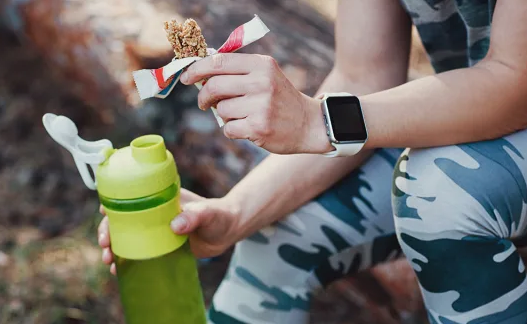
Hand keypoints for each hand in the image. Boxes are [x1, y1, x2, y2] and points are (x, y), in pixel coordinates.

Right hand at [98, 188, 242, 273]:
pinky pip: (138, 253)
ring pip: (127, 238)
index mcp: (160, 199)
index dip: (114, 205)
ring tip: (109, 262)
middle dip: (108, 231)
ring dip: (114, 248)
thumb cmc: (218, 215)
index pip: (131, 198)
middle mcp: (153, 214)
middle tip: (105, 246)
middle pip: (122, 220)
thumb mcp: (207, 214)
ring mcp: (155, 231)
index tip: (105, 214)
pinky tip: (118, 271)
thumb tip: (175, 225)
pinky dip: (126, 261)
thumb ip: (194, 216)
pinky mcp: (160, 247)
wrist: (228, 231)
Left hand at [180, 53, 332, 153]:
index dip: (197, 69)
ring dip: (224, 116)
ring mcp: (261, 105)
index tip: (187, 77)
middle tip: (205, 103)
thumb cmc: (280, 99)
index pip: (218, 62)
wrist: (309, 124)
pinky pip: (228, 128)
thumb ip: (237, 72)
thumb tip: (200, 72)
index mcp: (261, 65)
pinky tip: (248, 128)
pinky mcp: (258, 127)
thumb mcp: (265, 75)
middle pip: (214, 85)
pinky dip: (232, 130)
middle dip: (204, 96)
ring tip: (242, 116)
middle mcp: (262, 82)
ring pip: (221, 110)